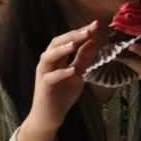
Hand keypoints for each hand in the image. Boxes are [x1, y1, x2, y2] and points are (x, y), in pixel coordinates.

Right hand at [18, 21, 99, 140]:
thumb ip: (84, 59)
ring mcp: (44, 74)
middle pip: (56, 43)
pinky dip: (61, 73)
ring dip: (61, 50)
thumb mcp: (78, 74)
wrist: (50, 116)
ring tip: (75, 45)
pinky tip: (72, 70)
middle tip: (88, 30)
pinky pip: (50, 78)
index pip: (68, 40)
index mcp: (57, 58)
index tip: (96, 24)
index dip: (80, 32)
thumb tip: (94, 41)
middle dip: (72, 35)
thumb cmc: (62, 94)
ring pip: (48, 57)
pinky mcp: (44, 87)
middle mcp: (48, 63)